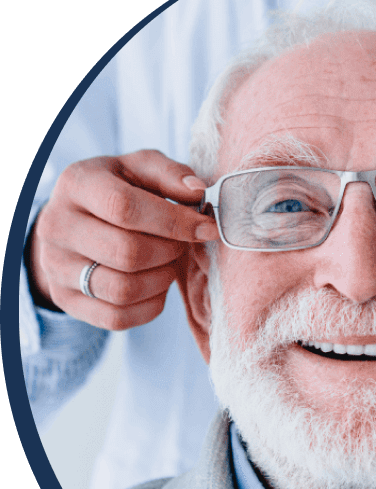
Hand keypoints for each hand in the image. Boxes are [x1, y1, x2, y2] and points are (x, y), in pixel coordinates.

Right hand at [30, 150, 219, 329]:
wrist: (74, 221)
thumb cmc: (118, 192)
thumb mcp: (140, 170)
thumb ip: (170, 174)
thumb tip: (197, 191)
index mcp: (77, 185)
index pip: (125, 208)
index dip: (175, 221)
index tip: (207, 228)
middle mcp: (58, 226)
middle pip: (127, 253)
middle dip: (170, 252)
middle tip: (181, 245)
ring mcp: (57, 267)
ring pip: (123, 290)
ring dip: (161, 279)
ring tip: (167, 262)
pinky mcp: (66, 300)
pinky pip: (117, 318)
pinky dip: (149, 305)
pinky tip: (155, 284)